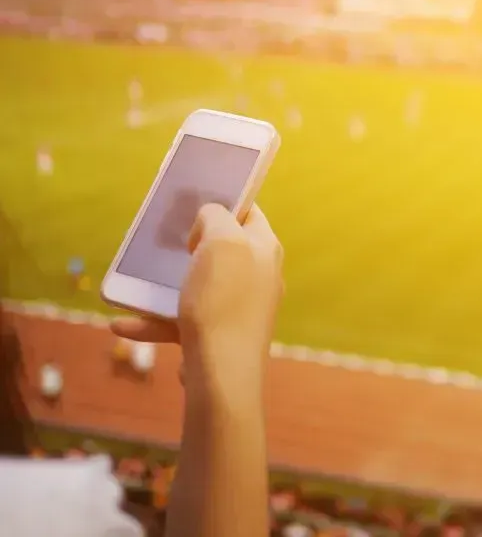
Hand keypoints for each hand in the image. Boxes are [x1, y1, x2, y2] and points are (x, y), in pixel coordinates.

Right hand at [111, 203, 283, 385]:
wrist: (222, 373)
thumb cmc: (223, 300)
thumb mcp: (221, 240)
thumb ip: (215, 218)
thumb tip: (210, 221)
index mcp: (265, 249)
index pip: (249, 213)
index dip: (224, 202)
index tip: (194, 201)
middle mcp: (258, 277)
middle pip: (221, 250)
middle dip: (188, 246)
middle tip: (163, 242)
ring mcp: (239, 308)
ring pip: (196, 287)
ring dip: (161, 286)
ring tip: (134, 284)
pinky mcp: (219, 335)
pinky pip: (181, 321)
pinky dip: (154, 321)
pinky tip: (123, 324)